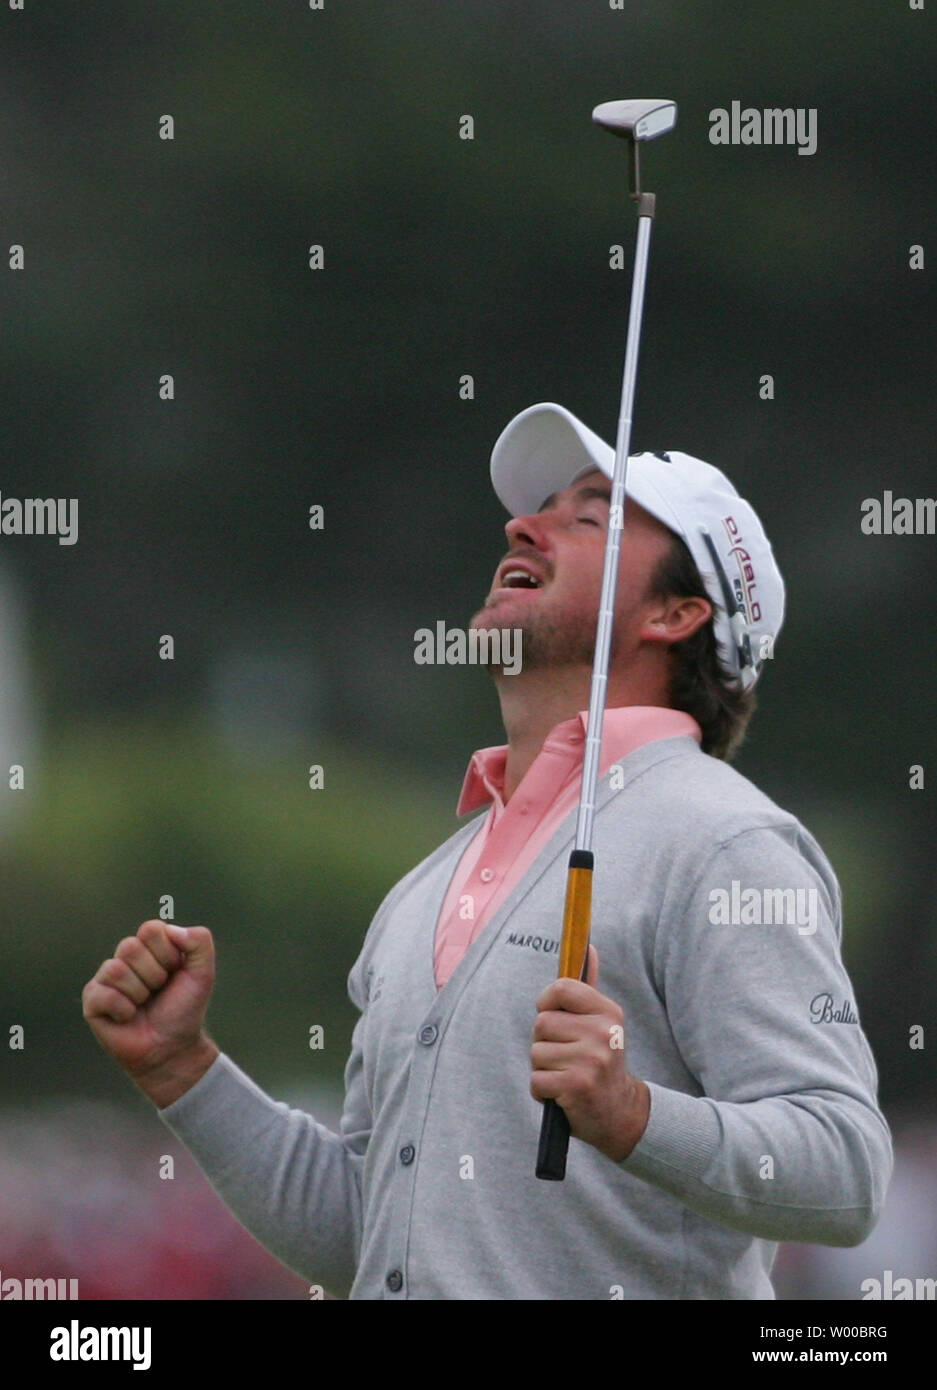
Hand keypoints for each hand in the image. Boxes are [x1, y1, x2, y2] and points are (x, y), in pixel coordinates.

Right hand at [82, 920, 218, 1105]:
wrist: (172, 1047)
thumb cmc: (184, 1009)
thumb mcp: (203, 973)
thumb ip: (199, 941)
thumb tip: (172, 929)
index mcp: (150, 945)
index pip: (150, 930)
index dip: (168, 954)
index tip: (174, 972)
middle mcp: (125, 957)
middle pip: (129, 947)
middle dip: (153, 975)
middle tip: (158, 991)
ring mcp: (106, 978)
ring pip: (115, 970)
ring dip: (139, 993)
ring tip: (143, 1004)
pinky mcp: (92, 1000)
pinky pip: (104, 995)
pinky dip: (124, 1010)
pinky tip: (128, 1017)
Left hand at [530, 945, 649, 1161]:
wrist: (621, 1114)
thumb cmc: (602, 1063)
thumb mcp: (603, 1023)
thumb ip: (588, 989)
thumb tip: (588, 946)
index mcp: (608, 1012)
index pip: (560, 988)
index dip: (547, 1004)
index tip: (554, 1018)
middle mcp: (603, 1032)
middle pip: (541, 1024)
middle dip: (544, 1043)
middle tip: (566, 1057)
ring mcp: (591, 1059)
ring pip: (536, 1053)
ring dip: (543, 1069)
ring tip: (566, 1075)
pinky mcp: (577, 1085)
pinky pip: (537, 1081)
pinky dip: (543, 1091)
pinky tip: (563, 1094)